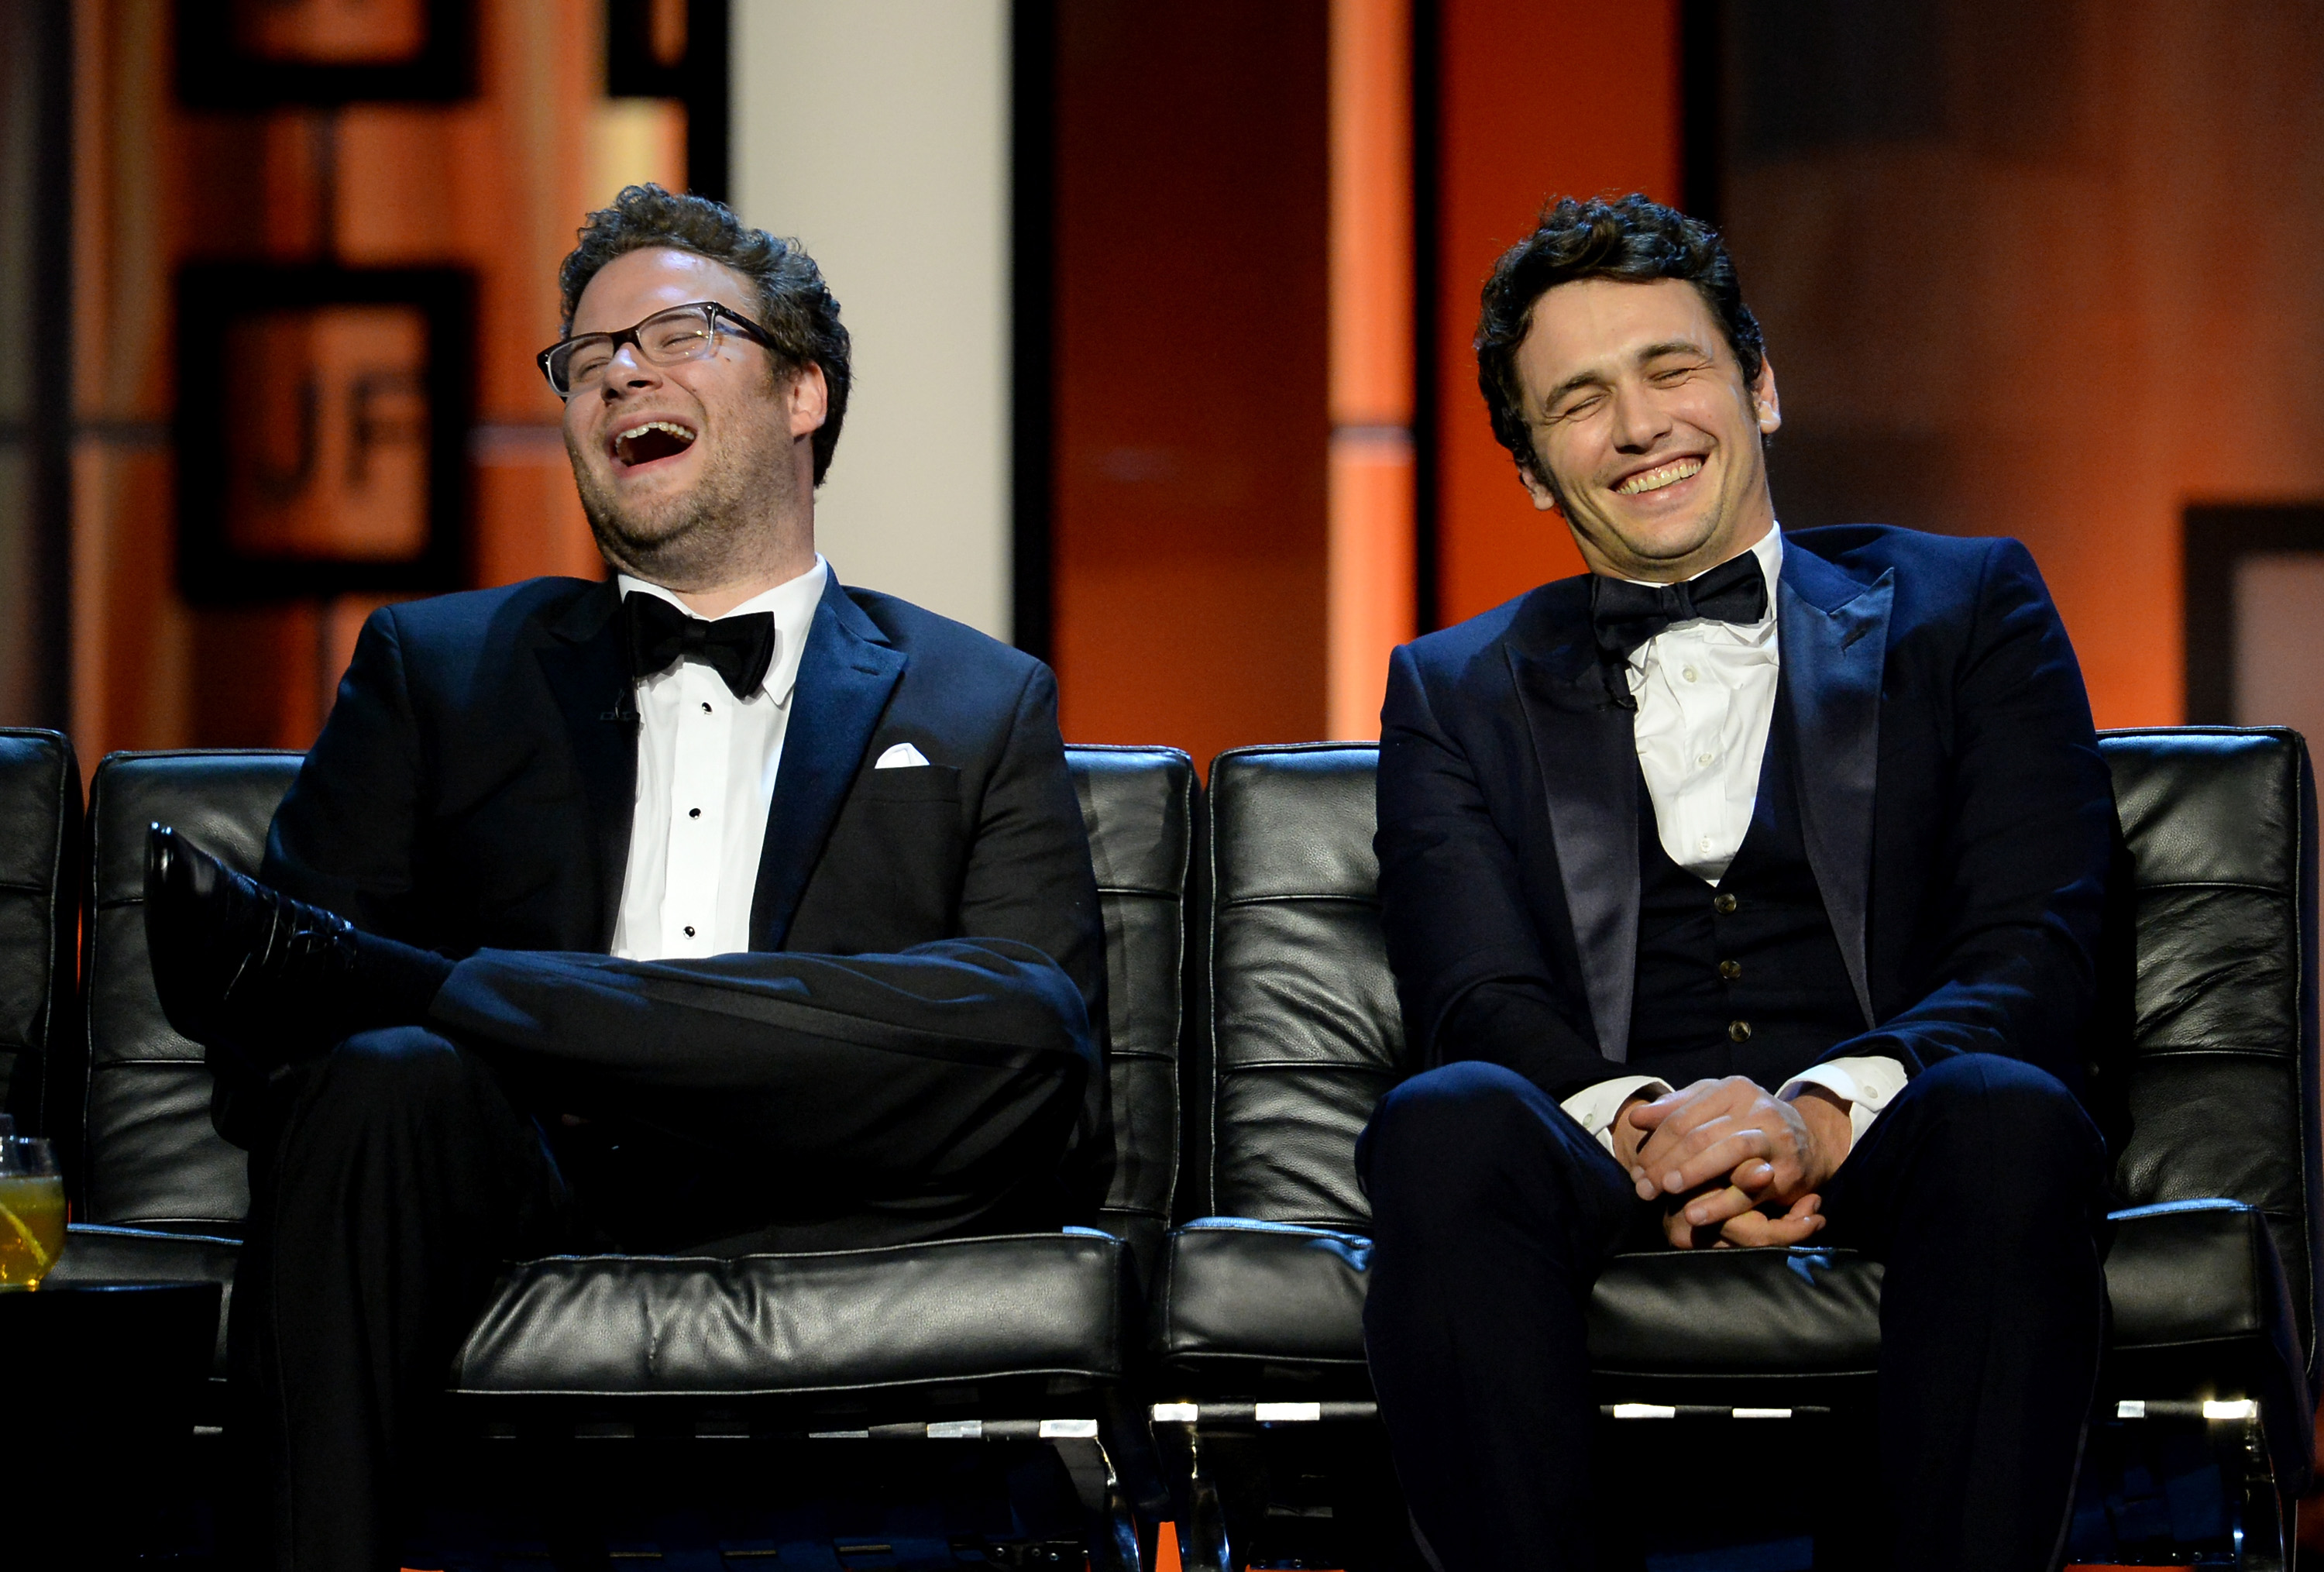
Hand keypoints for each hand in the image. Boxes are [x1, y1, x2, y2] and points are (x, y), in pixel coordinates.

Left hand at [1623, 1077, 1851, 1245]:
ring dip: (1692, 1174)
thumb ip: (1676, 1109)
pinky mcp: (1786, 1171)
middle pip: (1699, 1136)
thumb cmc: (1749, 1122)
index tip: (1636, 1169)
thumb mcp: (1715, 1106)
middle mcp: (1756, 1108)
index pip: (1681, 1117)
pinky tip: (1696, 1214)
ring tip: (1667, 1190)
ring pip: (1727, 1152)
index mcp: (1733, 1089)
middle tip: (1644, 1188)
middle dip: (1665, 1164)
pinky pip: (1748, 1188)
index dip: (1655, 1145)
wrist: (1809, 1142)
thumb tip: (1636, 1118)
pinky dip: (1720, 1204)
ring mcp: (1774, 1138)